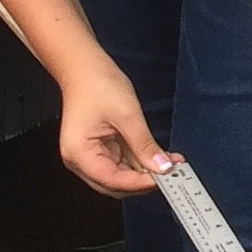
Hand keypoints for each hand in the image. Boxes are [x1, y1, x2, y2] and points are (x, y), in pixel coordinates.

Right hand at [56, 60, 166, 197]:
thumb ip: (144, 145)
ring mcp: (88, 156)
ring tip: (171, 162)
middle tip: (172, 172)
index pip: (113, 181)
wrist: (84, 67)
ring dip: (145, 171)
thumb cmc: (98, 84)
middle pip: (115, 184)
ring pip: (120, 175)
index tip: (165, 178)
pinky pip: (121, 163)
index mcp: (79, 154)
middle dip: (144, 179)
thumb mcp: (127, 115)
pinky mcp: (98, 150)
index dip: (140, 183)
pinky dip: (139, 161)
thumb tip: (162, 168)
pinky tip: (158, 156)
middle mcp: (80, 161)